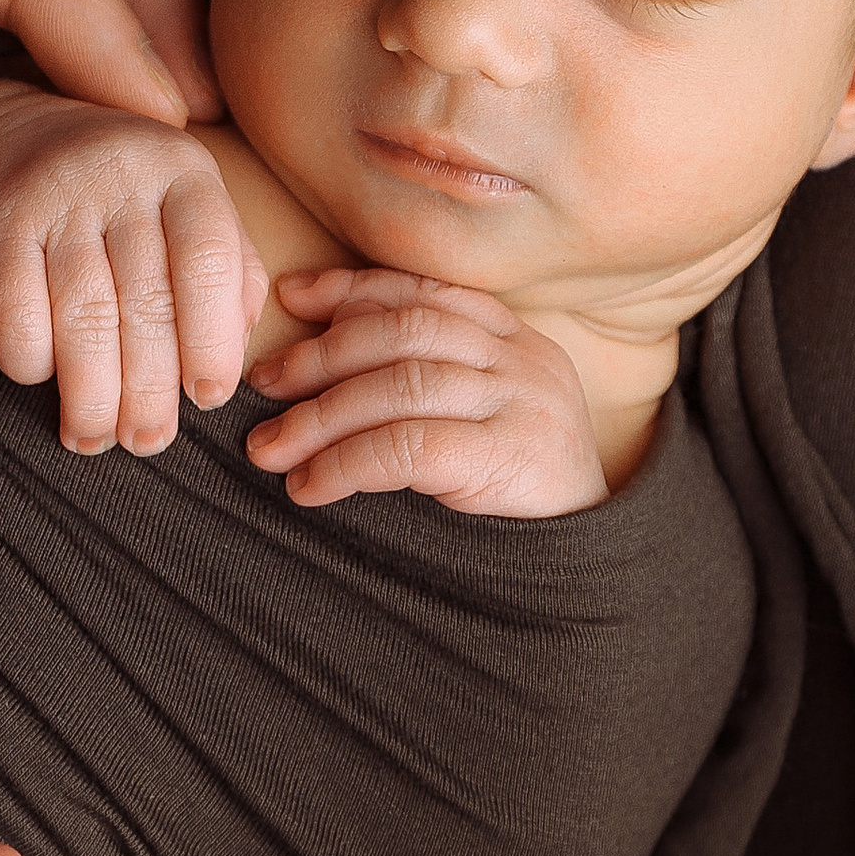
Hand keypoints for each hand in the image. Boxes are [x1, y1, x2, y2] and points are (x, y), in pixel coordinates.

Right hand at [0, 75, 264, 451]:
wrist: (22, 130)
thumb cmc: (131, 196)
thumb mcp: (196, 210)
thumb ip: (234, 275)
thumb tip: (238, 352)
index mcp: (187, 174)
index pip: (210, 265)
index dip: (213, 342)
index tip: (208, 397)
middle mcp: (125, 176)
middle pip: (146, 303)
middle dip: (149, 390)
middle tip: (147, 441)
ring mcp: (59, 197)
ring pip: (83, 315)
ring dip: (90, 394)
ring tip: (93, 437)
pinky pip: (15, 309)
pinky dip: (30, 359)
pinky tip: (41, 380)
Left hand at [246, 266, 607, 513]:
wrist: (590, 566)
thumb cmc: (519, 492)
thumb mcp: (484, 418)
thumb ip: (427, 381)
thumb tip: (317, 367)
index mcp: (512, 339)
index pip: (423, 293)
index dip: (352, 289)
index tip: (292, 297)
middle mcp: (521, 361)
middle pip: (404, 331)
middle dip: (322, 354)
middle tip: (264, 383)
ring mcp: (522, 406)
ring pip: (401, 385)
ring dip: (321, 415)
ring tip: (270, 448)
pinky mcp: (511, 459)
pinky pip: (409, 448)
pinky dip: (347, 464)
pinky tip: (310, 485)